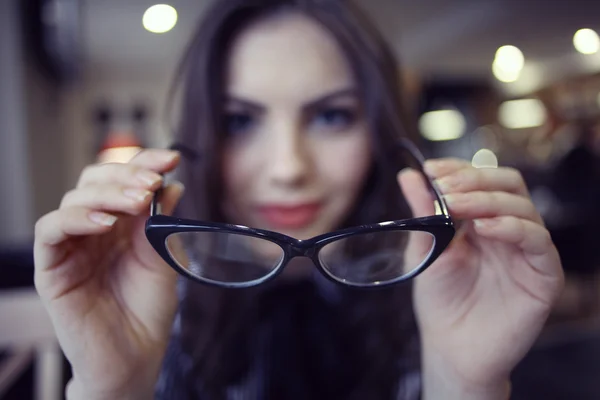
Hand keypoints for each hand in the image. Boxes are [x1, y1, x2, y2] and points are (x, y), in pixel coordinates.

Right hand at [34, 149, 183, 398]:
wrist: (135, 358)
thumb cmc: (148, 311)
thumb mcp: (164, 260)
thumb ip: (163, 224)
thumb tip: (173, 185)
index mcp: (122, 223)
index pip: (125, 180)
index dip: (145, 162)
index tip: (172, 158)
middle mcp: (94, 229)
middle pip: (95, 180)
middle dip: (126, 174)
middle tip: (152, 182)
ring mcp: (72, 246)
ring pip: (74, 198)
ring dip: (107, 193)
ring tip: (137, 201)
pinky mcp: (52, 268)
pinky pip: (51, 231)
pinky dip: (77, 218)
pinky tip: (107, 223)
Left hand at [398, 158, 563, 398]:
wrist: (451, 347)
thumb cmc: (440, 300)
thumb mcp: (425, 250)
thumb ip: (421, 212)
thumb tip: (407, 175)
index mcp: (481, 220)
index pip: (482, 180)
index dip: (459, 170)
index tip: (431, 169)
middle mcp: (508, 230)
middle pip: (508, 185)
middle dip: (475, 180)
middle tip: (445, 187)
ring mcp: (527, 251)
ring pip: (523, 207)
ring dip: (487, 200)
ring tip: (456, 206)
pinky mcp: (543, 275)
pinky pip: (538, 241)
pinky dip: (512, 227)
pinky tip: (484, 228)